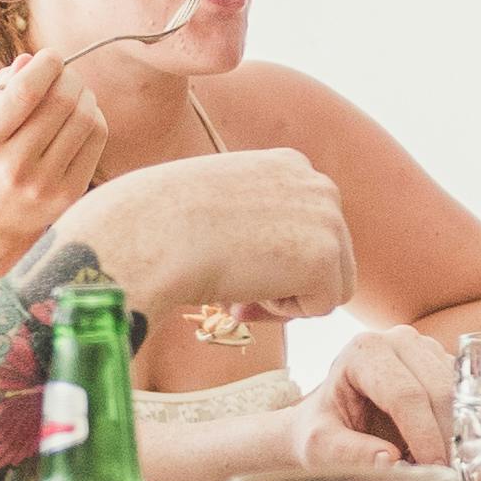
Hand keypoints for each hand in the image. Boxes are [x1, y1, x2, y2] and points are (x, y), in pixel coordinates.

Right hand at [0, 52, 111, 273]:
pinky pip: (97, 139)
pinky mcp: (70, 193)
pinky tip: (82, 117)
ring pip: (85, 119)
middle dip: (70, 78)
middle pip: (62, 103)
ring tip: (74, 94)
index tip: (51, 57)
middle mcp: (14, 167)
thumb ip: (2, 88)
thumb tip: (32, 60)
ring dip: (86, 95)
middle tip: (65, 75)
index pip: (26, 93)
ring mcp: (45, 183)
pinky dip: (95, 117)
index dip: (47, 65)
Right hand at [56, 149, 351, 322]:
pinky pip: (322, 308)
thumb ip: (254, 218)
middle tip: (235, 293)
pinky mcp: (325, 258)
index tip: (232, 265)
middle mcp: (320, 185)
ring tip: (237, 293)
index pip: (308, 228)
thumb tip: (273, 257)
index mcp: (292, 165)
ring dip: (286, 300)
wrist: (150, 232)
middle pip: (329, 257)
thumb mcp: (217, 202)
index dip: (273, 258)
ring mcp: (328, 219)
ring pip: (330, 285)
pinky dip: (282, 315)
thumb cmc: (165, 223)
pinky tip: (244, 294)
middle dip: (286, 282)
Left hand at [294, 326, 457, 468]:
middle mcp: (399, 340)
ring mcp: (425, 348)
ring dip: (456, 432)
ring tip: (440, 465)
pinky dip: (461, 425)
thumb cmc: (321, 428)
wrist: (328, 418)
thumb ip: (347, 453)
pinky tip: (445, 450)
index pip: (405, 394)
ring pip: (458, 392)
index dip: (423, 435)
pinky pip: (465, 395)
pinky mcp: (443, 363)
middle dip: (445, 436)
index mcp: (364, 350)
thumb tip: (390, 461)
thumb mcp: (318, 445)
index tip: (432, 469)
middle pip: (438, 390)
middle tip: (443, 474)